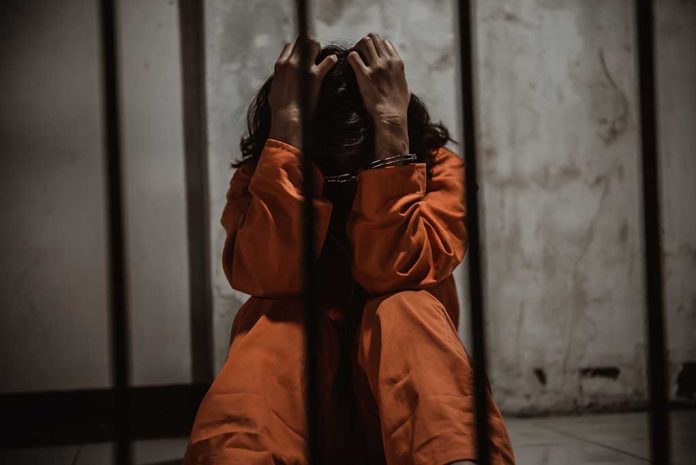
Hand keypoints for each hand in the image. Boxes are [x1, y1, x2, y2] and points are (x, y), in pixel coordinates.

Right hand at [269, 36, 336, 147]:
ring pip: (313, 45)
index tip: (302, 54)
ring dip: (319, 49)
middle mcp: (291, 62)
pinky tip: (334, 60)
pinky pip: (328, 61)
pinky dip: (332, 60)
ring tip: (323, 55)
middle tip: (315, 52)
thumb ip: (279, 80)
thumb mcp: (274, 89)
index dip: (297, 49)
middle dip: (309, 45)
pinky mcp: (315, 76)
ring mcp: (303, 67)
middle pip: (302, 41)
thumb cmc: (280, 108)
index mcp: (280, 65)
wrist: (287, 117)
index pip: (289, 46)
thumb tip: (280, 80)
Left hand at [348, 33, 410, 159]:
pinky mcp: (364, 75)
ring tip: (355, 57)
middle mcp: (387, 61)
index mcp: (397, 63)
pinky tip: (350, 65)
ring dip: (358, 47)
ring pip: (364, 42)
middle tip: (360, 53)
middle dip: (365, 43)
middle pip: (374, 38)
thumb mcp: (405, 87)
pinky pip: (353, 56)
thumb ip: (401, 78)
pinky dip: (350, 58)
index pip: (385, 42)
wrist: (391, 116)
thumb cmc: (398, 106)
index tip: (371, 53)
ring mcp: (376, 67)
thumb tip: (400, 79)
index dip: (376, 46)